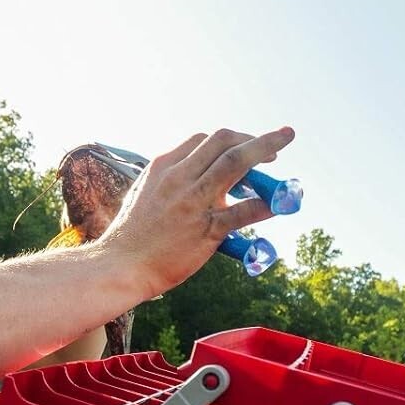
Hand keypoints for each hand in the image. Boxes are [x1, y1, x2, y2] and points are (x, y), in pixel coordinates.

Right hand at [98, 127, 294, 297]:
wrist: (121, 266)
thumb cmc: (131, 236)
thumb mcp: (144, 194)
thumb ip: (169, 182)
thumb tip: (192, 178)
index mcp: (163, 166)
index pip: (202, 140)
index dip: (230, 140)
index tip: (244, 147)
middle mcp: (180, 177)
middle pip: (223, 141)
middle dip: (254, 139)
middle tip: (275, 146)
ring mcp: (193, 202)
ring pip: (236, 163)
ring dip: (265, 150)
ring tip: (283, 149)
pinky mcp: (206, 230)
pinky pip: (244, 210)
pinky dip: (266, 203)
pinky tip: (280, 202)